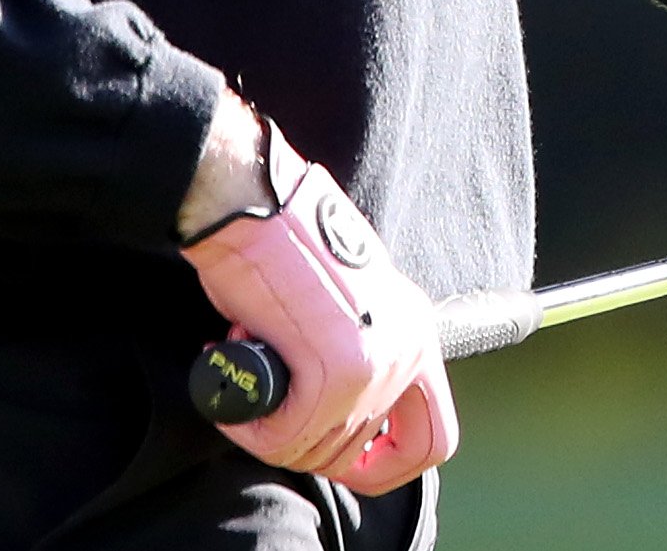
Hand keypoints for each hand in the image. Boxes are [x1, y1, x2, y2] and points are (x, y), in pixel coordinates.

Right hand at [180, 113, 458, 494]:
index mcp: (415, 333)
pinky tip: (234, 371)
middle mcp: (406, 351)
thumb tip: (327, 412)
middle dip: (301, 438)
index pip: (432, 438)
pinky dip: (248, 421)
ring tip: (249, 360)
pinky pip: (283, 437)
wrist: (254, 203)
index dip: (384, 462)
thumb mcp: (344, 302)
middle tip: (269, 397)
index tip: (342, 453)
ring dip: (268, 424)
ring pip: (314, 449)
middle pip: (357, 453)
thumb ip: (353, 354)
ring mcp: (375, 365)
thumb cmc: (281, 243)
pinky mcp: (335, 371)